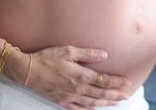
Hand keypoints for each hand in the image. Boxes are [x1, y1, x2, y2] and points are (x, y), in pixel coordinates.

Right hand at [5, 46, 132, 108]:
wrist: (27, 71)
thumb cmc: (47, 58)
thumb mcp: (68, 50)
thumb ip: (88, 54)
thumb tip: (105, 54)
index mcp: (81, 76)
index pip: (105, 80)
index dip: (118, 81)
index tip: (128, 81)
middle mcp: (78, 89)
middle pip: (101, 94)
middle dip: (116, 94)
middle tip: (127, 94)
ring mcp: (70, 97)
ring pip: (92, 103)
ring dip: (106, 103)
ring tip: (116, 102)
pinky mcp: (61, 101)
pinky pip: (78, 109)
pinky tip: (94, 109)